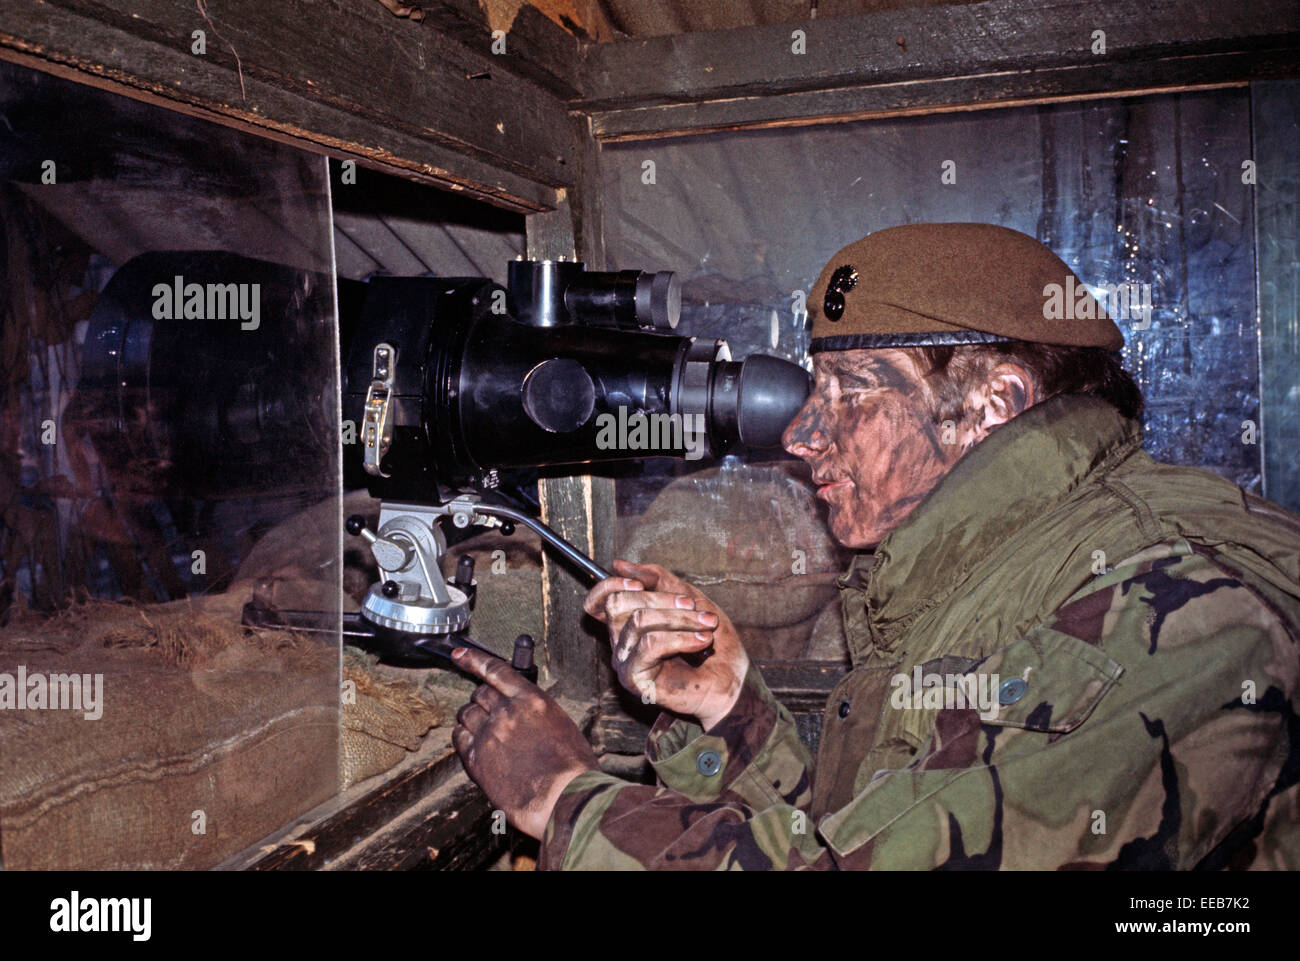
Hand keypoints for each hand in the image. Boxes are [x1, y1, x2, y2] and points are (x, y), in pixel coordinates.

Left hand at [450, 647, 597, 839]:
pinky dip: (463, 737)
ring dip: (471, 718)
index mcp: (532, 700)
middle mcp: (508, 712)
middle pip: (480, 693)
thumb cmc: (571, 767)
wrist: (564, 797)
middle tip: (488, 711)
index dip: (474, 659)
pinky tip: (472, 743)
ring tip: (483, 730)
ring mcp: (490, 734)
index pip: (496, 670)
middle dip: (482, 700)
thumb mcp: (560, 725)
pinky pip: (459, 738)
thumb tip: (519, 713)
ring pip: (466, 714)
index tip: (459, 653)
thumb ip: (534, 713)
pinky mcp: (477, 759)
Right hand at [584, 558, 747, 729]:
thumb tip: (619, 564)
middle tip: (693, 606)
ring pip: (638, 621)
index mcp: (629, 623)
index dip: (611, 585)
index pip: (597, 601)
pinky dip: (680, 637)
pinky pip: (649, 644)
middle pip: (617, 603)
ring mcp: (625, 661)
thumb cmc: (713, 643)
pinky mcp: (634, 679)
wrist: (733, 680)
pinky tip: (702, 641)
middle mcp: (621, 642)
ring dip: (679, 618)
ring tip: (707, 625)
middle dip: (660, 598)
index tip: (641, 582)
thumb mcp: (687, 598)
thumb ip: (657, 579)